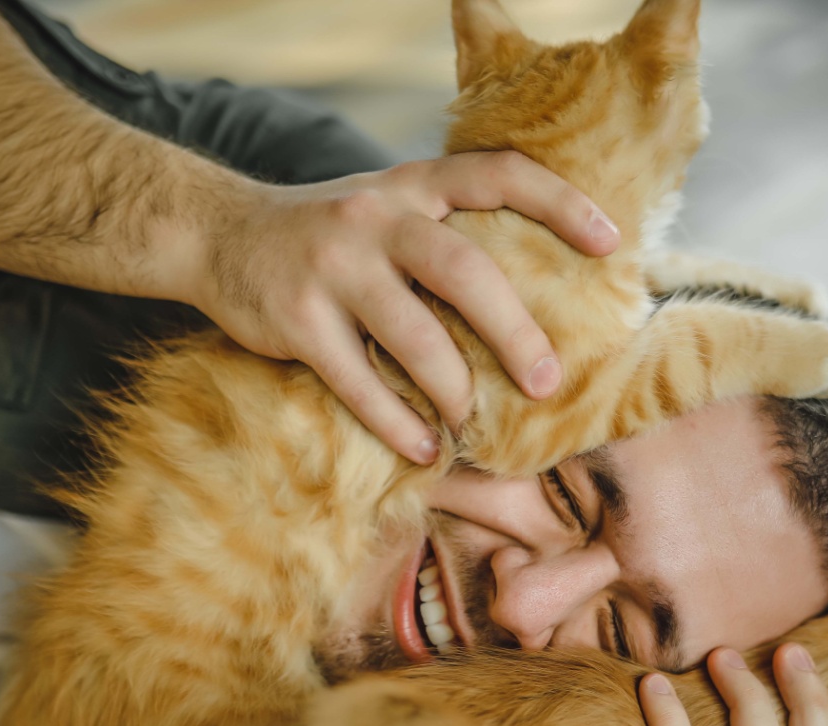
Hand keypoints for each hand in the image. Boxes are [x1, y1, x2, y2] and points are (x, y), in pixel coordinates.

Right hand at [189, 152, 619, 462]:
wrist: (216, 233)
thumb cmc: (330, 235)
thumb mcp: (387, 208)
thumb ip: (447, 234)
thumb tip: (540, 294)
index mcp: (412, 186)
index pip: (498, 175)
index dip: (561, 203)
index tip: (611, 245)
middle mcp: (376, 217)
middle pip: (464, 271)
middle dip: (514, 332)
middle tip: (547, 381)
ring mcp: (333, 266)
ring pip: (414, 335)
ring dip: (454, 390)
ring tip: (475, 422)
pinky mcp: (296, 317)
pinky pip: (358, 380)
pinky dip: (396, 421)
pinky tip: (424, 448)